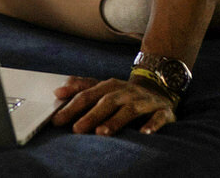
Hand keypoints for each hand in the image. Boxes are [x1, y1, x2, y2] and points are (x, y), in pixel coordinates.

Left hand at [52, 75, 176, 135]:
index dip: (72, 107)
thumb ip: (81, 89)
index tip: (57, 120)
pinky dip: (152, 124)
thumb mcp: (103, 89)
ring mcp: (145, 100)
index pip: (88, 95)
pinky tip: (144, 133)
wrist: (159, 89)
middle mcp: (126, 91)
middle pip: (107, 101)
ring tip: (102, 133)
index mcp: (110, 86)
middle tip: (76, 129)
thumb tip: (57, 91)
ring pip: (130, 109)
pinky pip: (158, 116)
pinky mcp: (162, 110)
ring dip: (115, 120)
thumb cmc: (124, 94)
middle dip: (92, 115)